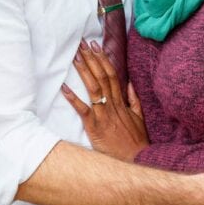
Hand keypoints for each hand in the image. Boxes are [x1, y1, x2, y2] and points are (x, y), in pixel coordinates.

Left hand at [61, 40, 149, 161]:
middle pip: (102, 76)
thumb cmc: (136, 141)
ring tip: (75, 57)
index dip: (103, 59)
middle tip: (82, 44)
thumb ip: (133, 100)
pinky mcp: (94, 127)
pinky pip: (83, 110)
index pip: (112, 75)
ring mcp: (103, 115)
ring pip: (93, 88)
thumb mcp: (139, 118)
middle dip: (92, 59)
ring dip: (84, 71)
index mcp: (121, 102)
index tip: (96, 46)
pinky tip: (64, 87)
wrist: (135, 159)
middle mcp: (112, 105)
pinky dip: (73, 98)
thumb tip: (129, 84)